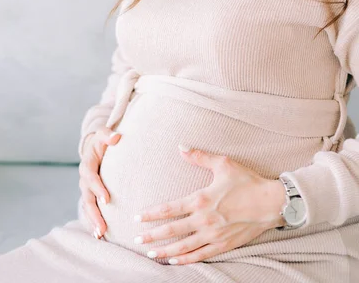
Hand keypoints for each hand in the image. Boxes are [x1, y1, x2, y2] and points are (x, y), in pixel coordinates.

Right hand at [78, 126, 120, 239]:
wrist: (95, 147)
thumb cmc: (103, 141)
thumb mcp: (103, 134)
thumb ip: (108, 135)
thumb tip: (117, 137)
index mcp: (87, 164)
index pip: (90, 176)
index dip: (97, 187)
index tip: (107, 199)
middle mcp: (84, 179)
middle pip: (87, 198)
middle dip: (94, 213)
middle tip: (102, 227)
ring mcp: (85, 189)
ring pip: (87, 207)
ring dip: (93, 221)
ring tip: (100, 235)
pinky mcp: (90, 195)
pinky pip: (89, 210)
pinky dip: (93, 222)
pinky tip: (100, 235)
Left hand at [133, 145, 285, 264]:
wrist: (271, 202)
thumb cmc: (247, 181)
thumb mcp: (223, 164)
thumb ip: (200, 156)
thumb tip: (181, 147)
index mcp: (201, 200)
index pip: (169, 209)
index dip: (151, 214)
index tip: (137, 218)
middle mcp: (204, 220)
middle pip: (172, 231)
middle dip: (152, 236)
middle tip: (137, 239)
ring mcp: (214, 235)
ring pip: (184, 247)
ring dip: (165, 251)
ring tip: (151, 253)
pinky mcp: (224, 245)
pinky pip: (201, 256)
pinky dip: (186, 260)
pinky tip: (175, 261)